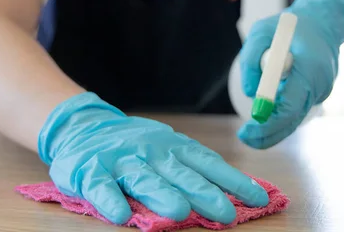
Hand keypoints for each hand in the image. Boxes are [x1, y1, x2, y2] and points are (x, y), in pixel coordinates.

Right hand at [38, 93, 268, 224]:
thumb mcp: (169, 148)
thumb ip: (195, 168)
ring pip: (144, 179)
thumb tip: (235, 192)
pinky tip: (120, 215)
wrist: (84, 126)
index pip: (209, 164)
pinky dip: (110, 199)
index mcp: (174, 147)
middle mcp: (151, 152)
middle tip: (226, 213)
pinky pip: (100, 186)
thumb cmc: (136, 144)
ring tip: (179, 213)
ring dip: (162, 195)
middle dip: (205, 193)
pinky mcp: (90, 170)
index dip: (234, 181)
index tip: (259, 198)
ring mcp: (121, 160)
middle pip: (181, 175)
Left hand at [238, 0, 343, 148]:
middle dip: (268, 133)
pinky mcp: (318, 96)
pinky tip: (270, 106)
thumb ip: (251, 59)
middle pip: (293, 120)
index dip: (270, 120)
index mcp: (312, 67)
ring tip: (249, 130)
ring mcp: (322, 92)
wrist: (322, 22)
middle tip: (244, 137)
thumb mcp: (262, 31)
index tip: (250, 127)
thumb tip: (249, 93)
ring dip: (272, 125)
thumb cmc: (289, 26)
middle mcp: (321, 84)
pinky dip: (281, 114)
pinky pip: (296, 110)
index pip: (291, 104)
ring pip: (294, 119)